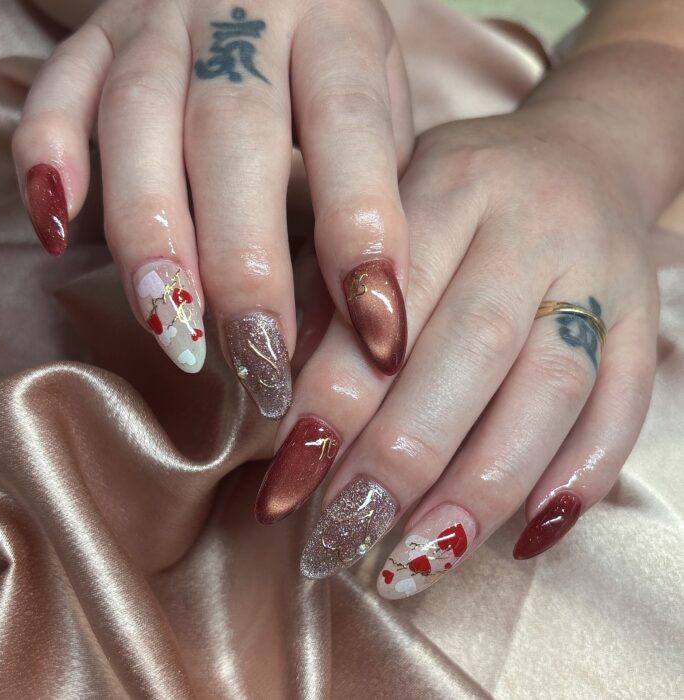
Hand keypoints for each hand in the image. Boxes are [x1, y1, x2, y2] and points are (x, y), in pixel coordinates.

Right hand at [12, 0, 413, 417]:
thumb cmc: (329, 52)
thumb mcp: (381, 94)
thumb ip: (374, 182)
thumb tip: (349, 311)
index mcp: (333, 26)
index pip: (351, 127)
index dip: (360, 230)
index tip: (374, 329)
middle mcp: (243, 12)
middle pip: (234, 137)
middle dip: (244, 261)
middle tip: (257, 358)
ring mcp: (157, 19)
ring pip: (138, 122)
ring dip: (150, 233)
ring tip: (171, 328)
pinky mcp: (94, 32)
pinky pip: (56, 92)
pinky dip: (47, 161)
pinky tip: (57, 230)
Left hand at [257, 101, 657, 597]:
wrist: (579, 151)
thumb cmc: (458, 191)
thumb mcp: (382, 204)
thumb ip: (331, 281)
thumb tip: (278, 388)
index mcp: (452, 184)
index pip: (392, 300)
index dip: (339, 395)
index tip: (289, 478)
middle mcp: (533, 226)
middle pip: (473, 350)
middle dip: (403, 453)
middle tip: (343, 532)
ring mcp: (601, 276)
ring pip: (550, 392)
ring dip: (480, 488)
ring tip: (413, 560)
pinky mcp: (646, 320)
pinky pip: (624, 407)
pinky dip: (577, 480)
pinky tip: (521, 538)